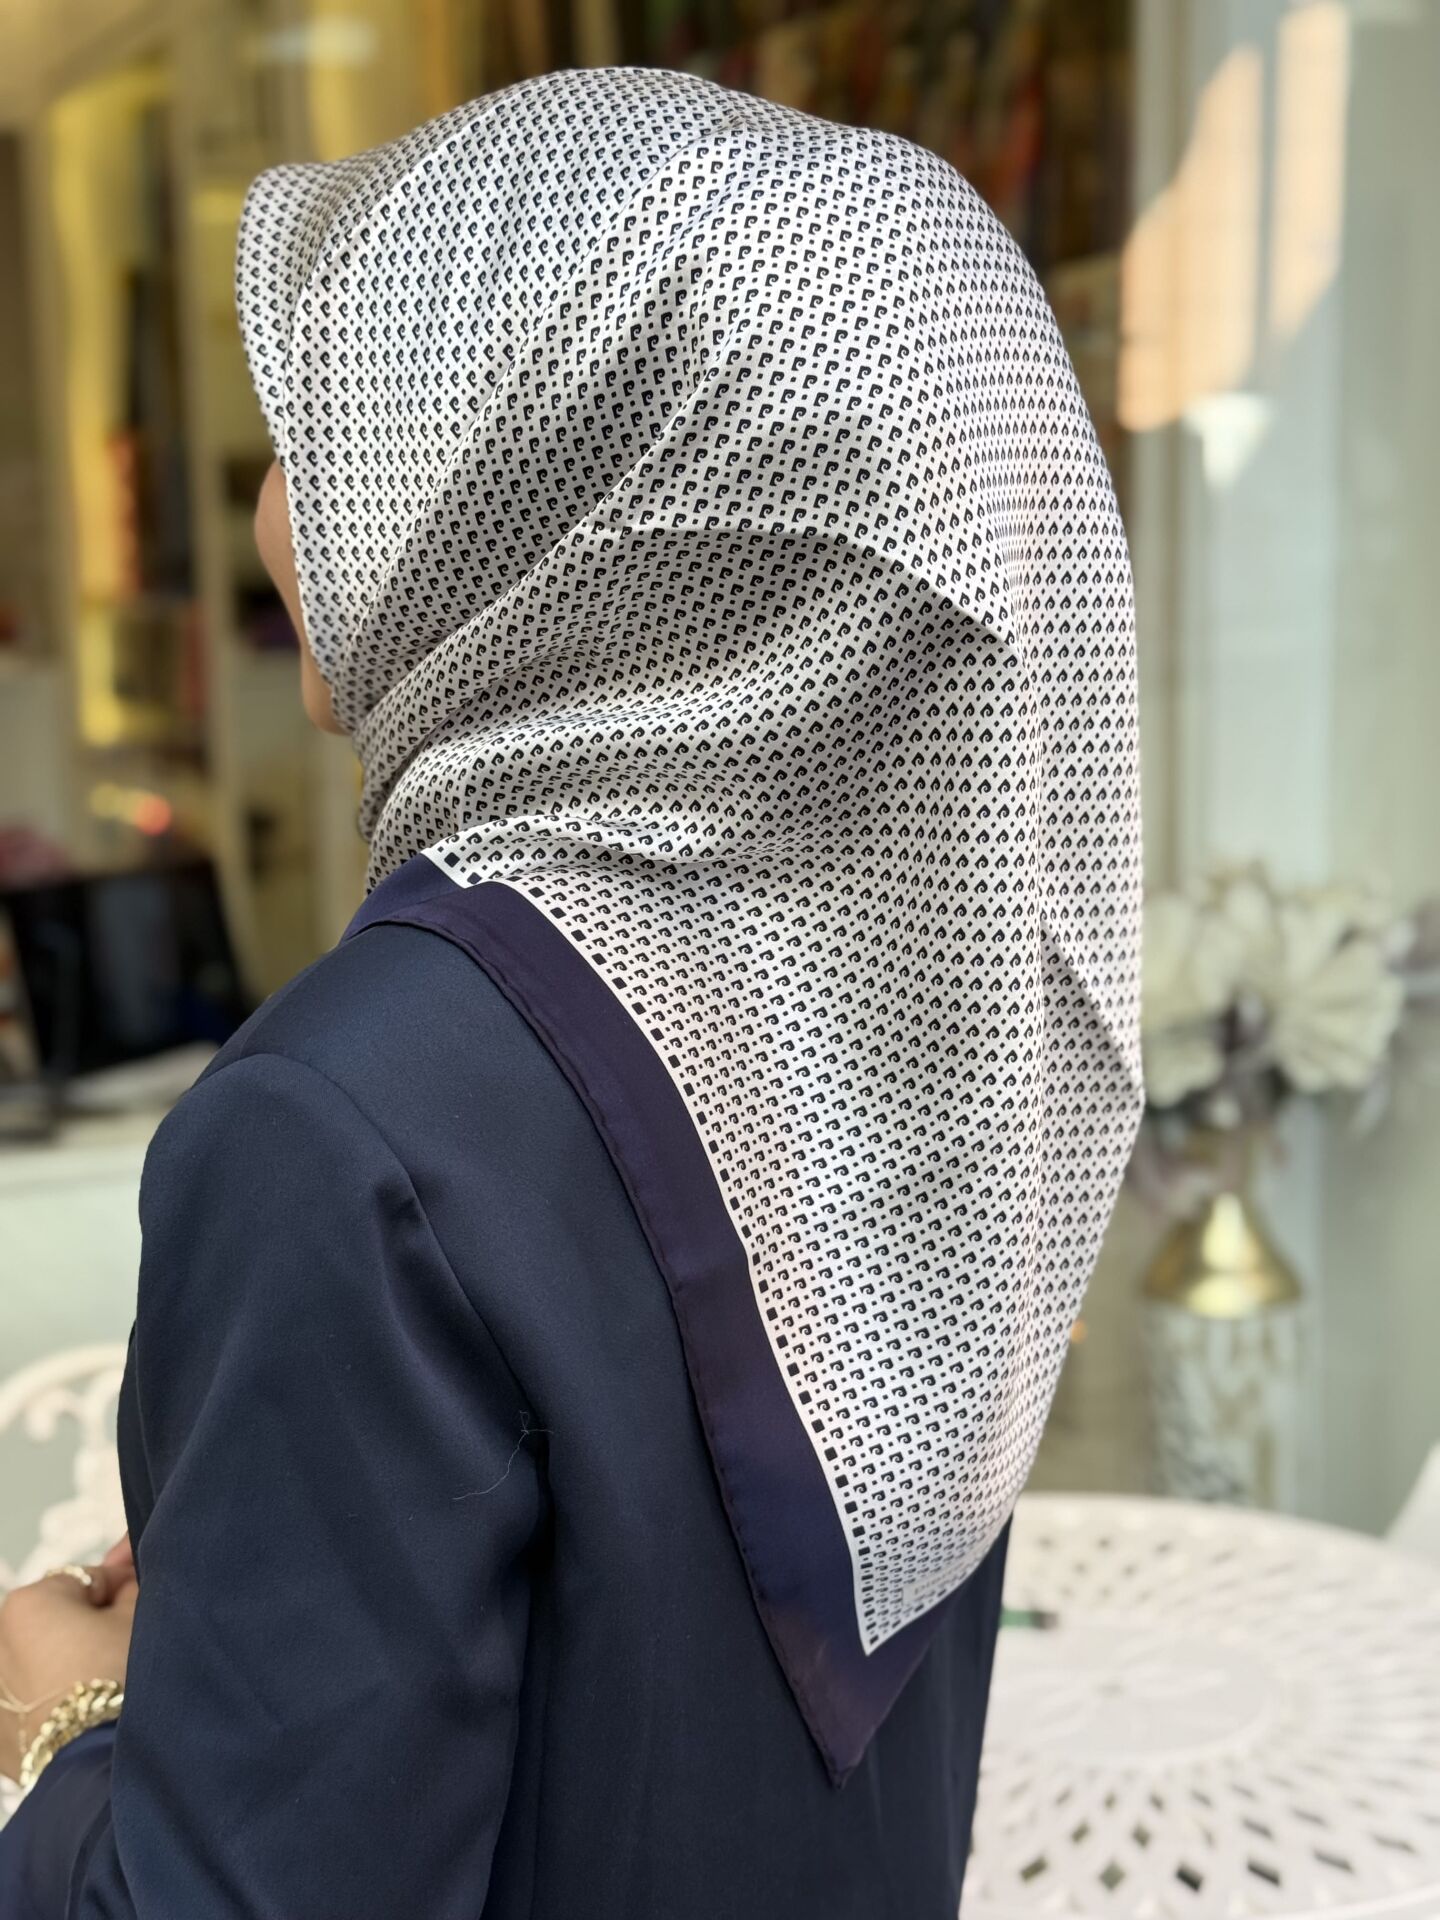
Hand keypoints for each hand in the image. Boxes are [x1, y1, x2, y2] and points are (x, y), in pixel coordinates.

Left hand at [0, 1544, 136, 1781]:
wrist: (101, 1764)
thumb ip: (130, 1587)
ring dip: (65, 1663)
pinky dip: (51, 1700)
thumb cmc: (120, 1678)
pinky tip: (82, 1712)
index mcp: (27, 1602)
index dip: (122, 1589)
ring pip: (40, 1662)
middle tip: (125, 1644)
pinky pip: (31, 1703)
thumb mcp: (140, 1616)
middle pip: (56, 1621)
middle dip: (87, 1625)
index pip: (87, 1579)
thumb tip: (124, 1582)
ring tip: (104, 1684)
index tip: (145, 1601)